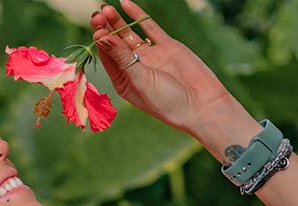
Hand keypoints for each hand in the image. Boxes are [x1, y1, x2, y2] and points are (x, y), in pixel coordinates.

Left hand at [89, 1, 230, 136]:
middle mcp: (135, 68)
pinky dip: (137, 16)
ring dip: (117, 22)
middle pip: (115, 44)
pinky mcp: (166, 46)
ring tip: (106, 9)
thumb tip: (101, 37)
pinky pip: (149, 28)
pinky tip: (125, 4)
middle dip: (106, 29)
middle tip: (97, 14)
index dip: (101, 42)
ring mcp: (151, 56)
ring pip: (129, 34)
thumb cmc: (166, 101)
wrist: (200, 104)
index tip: (97, 29)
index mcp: (124, 82)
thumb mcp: (140, 79)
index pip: (108, 58)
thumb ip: (121, 57)